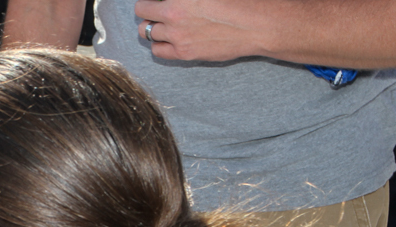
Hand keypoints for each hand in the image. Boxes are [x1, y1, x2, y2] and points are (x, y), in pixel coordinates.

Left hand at [134, 0, 262, 60]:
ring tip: (163, 24)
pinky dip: (159, 44)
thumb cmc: (238, 1)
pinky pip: (157, 50)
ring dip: (151, 26)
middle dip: (147, 9)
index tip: (158, 1)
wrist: (254, 26)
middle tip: (157, 9)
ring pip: (146, 32)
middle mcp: (173, 12)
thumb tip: (181, 1)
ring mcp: (177, 34)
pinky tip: (168, 39)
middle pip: (141, 11)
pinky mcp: (184, 52)